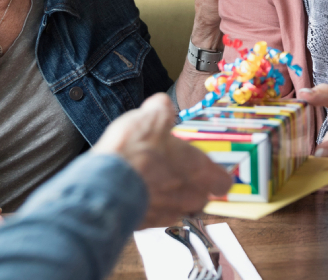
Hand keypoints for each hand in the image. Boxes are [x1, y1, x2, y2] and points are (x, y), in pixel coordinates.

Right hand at [93, 94, 233, 226]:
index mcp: (199, 170)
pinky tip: (133, 191)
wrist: (105, 186)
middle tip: (172, 170)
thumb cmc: (135, 152)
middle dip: (189, 186)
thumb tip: (162, 103)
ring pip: (178, 208)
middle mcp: (189, 196)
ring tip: (148, 181)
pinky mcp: (146, 225)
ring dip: (168, 197)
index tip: (206, 169)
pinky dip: (147, 205)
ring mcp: (168, 214)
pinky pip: (154, 216)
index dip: (216, 176)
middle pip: (200, 197)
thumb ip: (162, 110)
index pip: (223, 182)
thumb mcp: (151, 118)